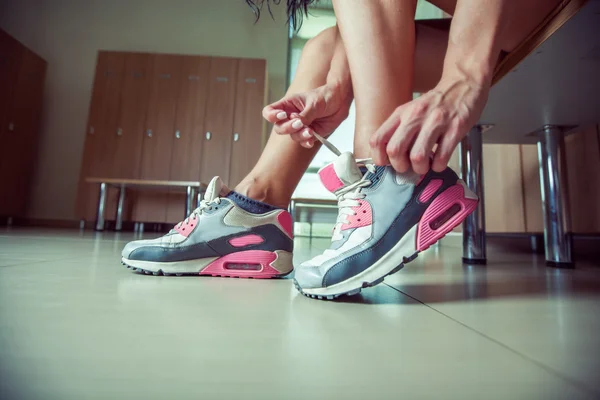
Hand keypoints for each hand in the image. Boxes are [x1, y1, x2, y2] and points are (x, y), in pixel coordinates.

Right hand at [262, 83, 351, 147]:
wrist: (340, 101)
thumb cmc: (325, 96)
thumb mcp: (314, 103)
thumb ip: (305, 115)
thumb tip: (297, 123)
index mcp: (288, 105)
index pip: (269, 112)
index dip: (271, 116)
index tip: (283, 115)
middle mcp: (291, 117)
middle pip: (279, 128)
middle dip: (288, 128)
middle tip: (300, 124)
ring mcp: (300, 126)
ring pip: (292, 136)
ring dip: (300, 135)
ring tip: (311, 131)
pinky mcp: (310, 134)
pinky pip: (303, 142)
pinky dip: (307, 142)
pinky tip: (312, 139)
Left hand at [369, 75, 489, 173]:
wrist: (463, 84)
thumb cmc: (435, 104)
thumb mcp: (410, 111)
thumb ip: (398, 131)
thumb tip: (389, 158)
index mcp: (401, 114)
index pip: (377, 140)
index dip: (379, 158)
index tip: (388, 163)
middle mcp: (415, 117)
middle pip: (394, 150)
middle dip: (400, 166)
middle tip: (408, 166)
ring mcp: (436, 122)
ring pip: (417, 156)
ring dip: (420, 168)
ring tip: (425, 165)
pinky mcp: (455, 129)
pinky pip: (442, 157)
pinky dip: (438, 166)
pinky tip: (439, 162)